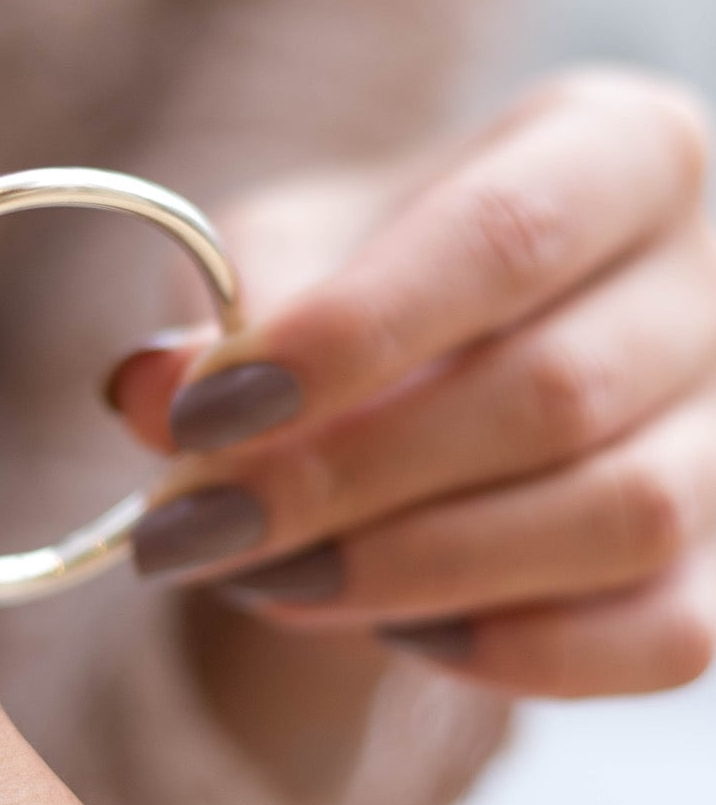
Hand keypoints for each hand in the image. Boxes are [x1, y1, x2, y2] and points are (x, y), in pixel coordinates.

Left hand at [111, 69, 715, 698]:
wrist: (448, 368)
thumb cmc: (367, 287)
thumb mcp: (281, 260)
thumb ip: (222, 319)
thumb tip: (145, 394)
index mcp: (610, 152)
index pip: (501, 237)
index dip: (347, 339)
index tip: (201, 420)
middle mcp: (707, 279)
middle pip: (553, 394)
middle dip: (345, 481)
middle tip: (192, 528)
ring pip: (616, 519)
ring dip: (412, 571)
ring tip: (266, 579)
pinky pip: (662, 637)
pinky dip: (515, 652)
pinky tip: (393, 635)